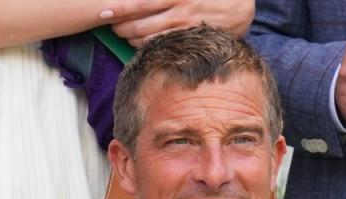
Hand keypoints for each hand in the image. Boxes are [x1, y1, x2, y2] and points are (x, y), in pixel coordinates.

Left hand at [105, 0, 253, 46]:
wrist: (241, 4)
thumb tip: (140, 1)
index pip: (141, 2)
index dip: (120, 8)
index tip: (104, 12)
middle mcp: (180, 10)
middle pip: (140, 24)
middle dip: (121, 26)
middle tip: (112, 25)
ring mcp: (185, 28)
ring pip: (149, 39)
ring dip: (132, 39)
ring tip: (124, 35)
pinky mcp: (191, 41)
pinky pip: (164, 48)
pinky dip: (148, 47)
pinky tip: (141, 44)